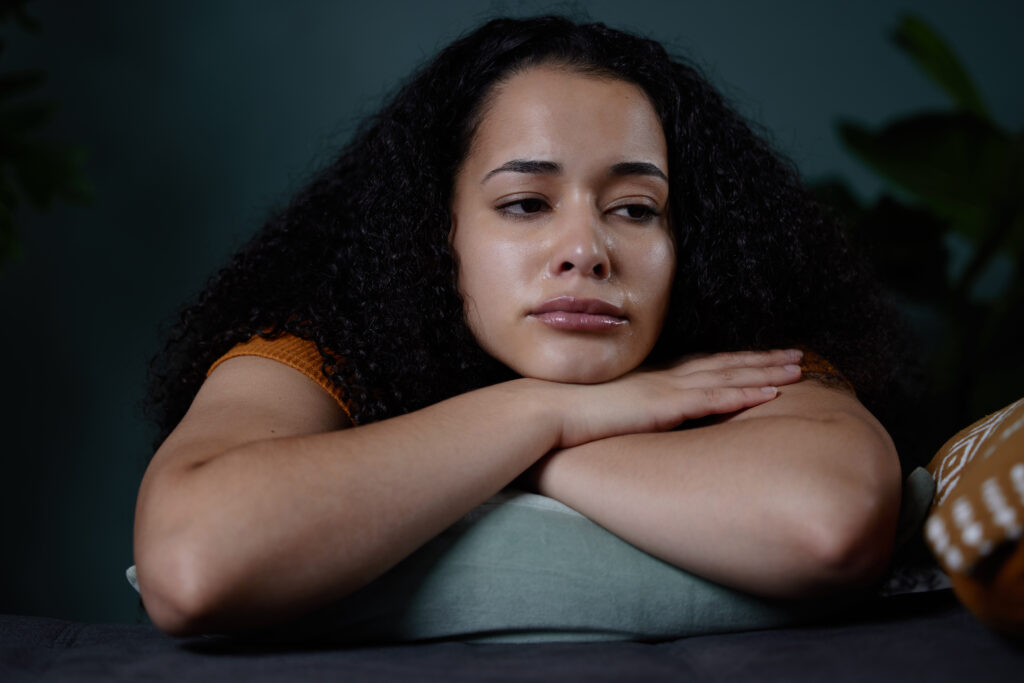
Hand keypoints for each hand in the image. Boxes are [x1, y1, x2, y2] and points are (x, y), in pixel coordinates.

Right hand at [549, 348, 804, 447]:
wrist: (546, 410)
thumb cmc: (567, 414)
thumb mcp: (607, 412)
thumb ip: (630, 415)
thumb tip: (640, 425)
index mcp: (652, 379)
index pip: (704, 367)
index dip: (738, 362)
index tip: (764, 359)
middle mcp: (665, 378)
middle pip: (725, 366)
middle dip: (764, 361)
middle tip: (799, 356)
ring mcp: (665, 390)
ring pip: (727, 378)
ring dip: (764, 374)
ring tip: (798, 371)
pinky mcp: (662, 407)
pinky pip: (712, 400)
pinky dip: (743, 395)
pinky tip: (769, 394)